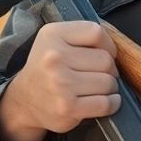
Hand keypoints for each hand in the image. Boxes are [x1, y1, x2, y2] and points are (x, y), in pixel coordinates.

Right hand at [0, 20, 120, 140]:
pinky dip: (111, 104)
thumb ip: (82, 36)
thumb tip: (116, 48)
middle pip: (106, 60)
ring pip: (108, 82)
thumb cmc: (47, 68)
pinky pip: (105, 103)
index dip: (107, 45)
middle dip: (109, 70)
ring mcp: (61, 84)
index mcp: (52, 35)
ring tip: (96, 88)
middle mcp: (54, 57)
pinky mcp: (68, 107)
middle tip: (98, 75)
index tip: (104, 54)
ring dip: (110, 88)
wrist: (24, 100)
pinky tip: (104, 101)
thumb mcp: (55, 40)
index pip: (96, 32)